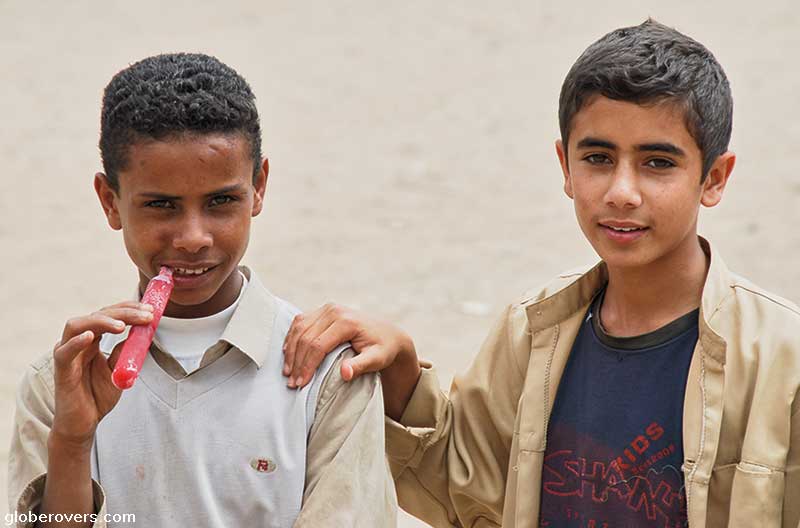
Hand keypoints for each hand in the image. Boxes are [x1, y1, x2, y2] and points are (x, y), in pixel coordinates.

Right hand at [50, 300, 153, 450]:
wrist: (84, 423)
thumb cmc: (97, 396)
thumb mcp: (118, 370)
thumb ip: (124, 352)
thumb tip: (138, 334)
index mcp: (92, 340)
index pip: (109, 315)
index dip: (129, 309)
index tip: (151, 310)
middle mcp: (78, 342)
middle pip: (97, 315)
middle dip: (124, 312)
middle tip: (146, 315)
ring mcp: (67, 354)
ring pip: (77, 325)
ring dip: (102, 321)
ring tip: (122, 325)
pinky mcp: (60, 370)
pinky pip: (64, 352)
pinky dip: (76, 342)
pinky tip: (91, 336)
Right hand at [283, 303, 414, 387]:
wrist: (388, 334)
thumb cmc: (383, 349)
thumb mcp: (377, 359)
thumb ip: (360, 366)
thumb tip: (344, 373)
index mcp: (346, 322)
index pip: (318, 345)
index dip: (307, 366)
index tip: (301, 383)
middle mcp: (334, 311)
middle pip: (306, 337)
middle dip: (296, 362)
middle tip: (291, 383)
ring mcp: (327, 308)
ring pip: (299, 328)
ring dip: (291, 351)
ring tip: (287, 372)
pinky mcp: (322, 311)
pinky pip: (300, 322)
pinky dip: (292, 338)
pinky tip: (288, 353)